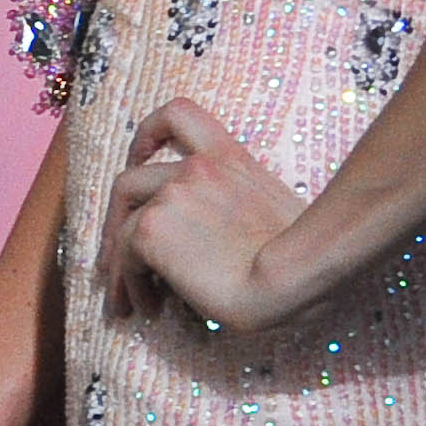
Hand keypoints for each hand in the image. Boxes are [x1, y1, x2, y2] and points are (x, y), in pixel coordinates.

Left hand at [102, 99, 320, 329]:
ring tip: (128, 300)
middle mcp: (197, 168)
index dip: (148, 134)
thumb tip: (218, 247)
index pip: (180, 116)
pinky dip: (128, 284)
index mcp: (232, 160)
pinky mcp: (150, 227)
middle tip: (119, 258)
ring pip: (122, 226)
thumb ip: (242, 211)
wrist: (294, 282)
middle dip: (118, 220)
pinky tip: (148, 309)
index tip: (138, 158)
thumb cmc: (306, 265)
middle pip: (130, 181)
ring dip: (119, 264)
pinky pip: (123, 257)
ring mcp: (171, 194)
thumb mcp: (281, 217)